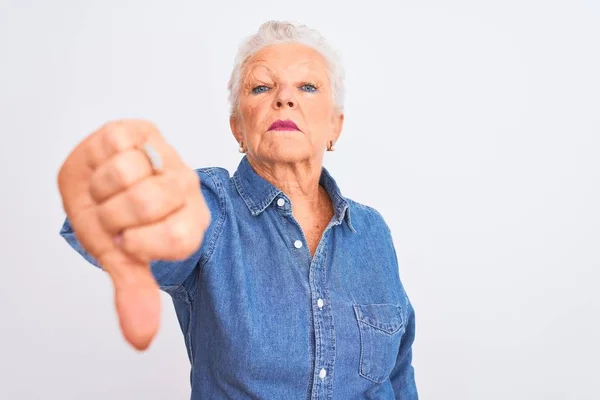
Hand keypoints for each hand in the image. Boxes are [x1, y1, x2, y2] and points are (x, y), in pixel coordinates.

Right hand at [57, 120, 210, 349]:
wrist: (107, 186)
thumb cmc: (120, 223)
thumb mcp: (125, 261)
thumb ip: (134, 292)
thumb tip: (140, 339)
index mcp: (190, 224)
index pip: (178, 238)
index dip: (140, 243)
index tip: (128, 241)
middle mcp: (187, 188)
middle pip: (146, 200)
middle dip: (112, 215)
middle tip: (113, 217)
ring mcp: (167, 157)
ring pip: (125, 171)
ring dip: (101, 187)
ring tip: (109, 191)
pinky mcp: (143, 131)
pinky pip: (115, 144)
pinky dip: (98, 160)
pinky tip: (106, 166)